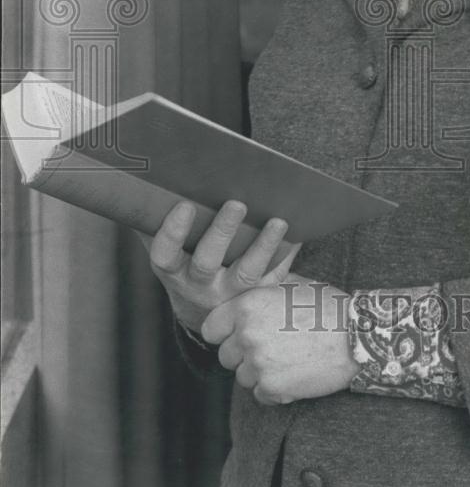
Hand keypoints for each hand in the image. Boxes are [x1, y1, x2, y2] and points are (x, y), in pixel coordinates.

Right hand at [143, 200, 300, 332]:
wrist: (202, 309)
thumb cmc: (184, 261)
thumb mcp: (170, 249)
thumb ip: (159, 221)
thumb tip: (153, 177)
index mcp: (173, 271)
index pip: (165, 255)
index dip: (173, 232)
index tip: (185, 204)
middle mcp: (199, 286)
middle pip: (207, 261)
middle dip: (222, 232)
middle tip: (237, 203)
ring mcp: (229, 295)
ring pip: (247, 273)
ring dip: (263, 246)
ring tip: (279, 221)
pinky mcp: (255, 297)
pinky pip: (274, 279)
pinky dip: (286, 257)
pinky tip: (298, 235)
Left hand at [202, 279, 359, 404]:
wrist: (357, 336)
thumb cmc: (327, 306)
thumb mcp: (292, 283)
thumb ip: (264, 286)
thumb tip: (251, 279)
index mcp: (247, 305)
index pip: (210, 328)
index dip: (224, 332)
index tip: (237, 333)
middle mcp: (246, 334)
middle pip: (225, 355)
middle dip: (243, 354)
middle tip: (272, 346)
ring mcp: (258, 363)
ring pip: (242, 377)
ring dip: (259, 372)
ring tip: (287, 358)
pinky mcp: (272, 388)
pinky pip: (260, 394)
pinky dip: (274, 389)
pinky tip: (294, 373)